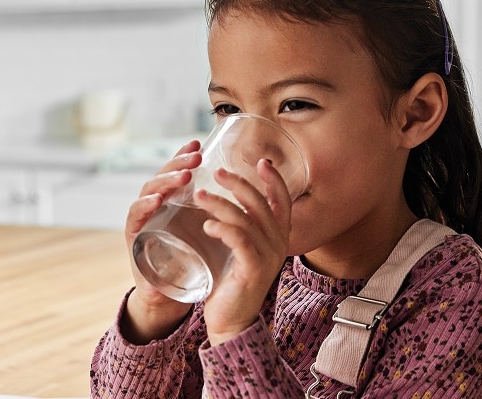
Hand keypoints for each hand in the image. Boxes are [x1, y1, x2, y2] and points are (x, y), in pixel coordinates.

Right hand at [120, 140, 200, 343]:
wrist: (169, 296)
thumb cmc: (190, 262)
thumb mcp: (207, 234)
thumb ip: (220, 216)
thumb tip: (254, 196)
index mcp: (171, 202)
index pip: (175, 173)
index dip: (184, 155)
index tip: (199, 142)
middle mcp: (154, 207)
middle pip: (161, 177)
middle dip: (178, 163)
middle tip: (196, 157)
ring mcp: (142, 221)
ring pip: (148, 192)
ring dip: (165, 181)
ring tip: (183, 177)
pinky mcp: (134, 239)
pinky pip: (134, 218)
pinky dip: (143, 207)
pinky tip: (156, 201)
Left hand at [194, 159, 291, 345]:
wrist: (230, 320)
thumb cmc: (230, 281)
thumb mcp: (240, 248)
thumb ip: (239, 227)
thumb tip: (222, 199)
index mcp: (278, 236)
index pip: (283, 200)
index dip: (275, 179)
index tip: (262, 161)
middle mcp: (278, 243)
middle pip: (261, 203)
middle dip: (239, 183)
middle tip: (216, 172)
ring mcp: (268, 256)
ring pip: (246, 219)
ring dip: (220, 203)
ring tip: (198, 196)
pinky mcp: (253, 269)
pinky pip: (240, 240)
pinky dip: (222, 228)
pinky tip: (206, 225)